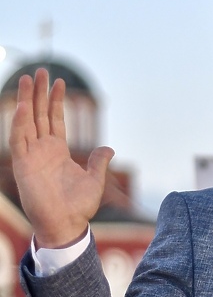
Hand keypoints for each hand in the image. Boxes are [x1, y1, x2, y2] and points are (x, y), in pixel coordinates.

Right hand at [9, 68, 114, 248]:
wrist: (67, 225)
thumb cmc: (79, 206)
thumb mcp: (95, 179)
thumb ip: (99, 161)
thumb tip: (109, 148)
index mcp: (58, 152)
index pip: (54, 120)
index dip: (55, 101)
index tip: (59, 82)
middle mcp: (42, 150)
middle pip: (38, 115)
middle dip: (38, 93)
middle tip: (40, 71)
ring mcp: (31, 156)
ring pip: (27, 122)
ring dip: (26, 101)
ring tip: (28, 79)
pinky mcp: (23, 165)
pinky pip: (19, 140)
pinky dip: (20, 123)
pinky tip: (23, 106)